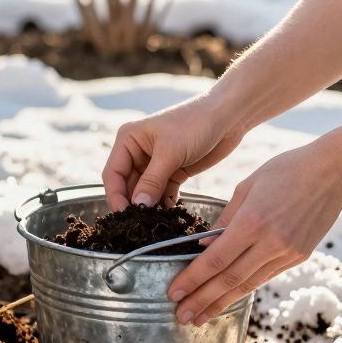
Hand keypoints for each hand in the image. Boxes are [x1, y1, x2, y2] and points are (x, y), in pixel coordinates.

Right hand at [102, 95, 244, 210]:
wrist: (228, 116)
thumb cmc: (195, 123)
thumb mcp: (170, 152)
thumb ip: (152, 181)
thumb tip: (139, 207)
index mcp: (128, 140)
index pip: (113, 174)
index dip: (116, 197)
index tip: (124, 217)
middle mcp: (137, 151)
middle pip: (127, 186)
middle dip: (135, 205)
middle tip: (141, 226)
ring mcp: (155, 163)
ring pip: (145, 192)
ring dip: (151, 207)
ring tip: (157, 224)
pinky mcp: (173, 171)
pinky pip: (163, 193)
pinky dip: (166, 205)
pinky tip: (171, 218)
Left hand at [168, 142, 341, 324]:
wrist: (333, 173)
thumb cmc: (286, 171)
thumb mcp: (247, 187)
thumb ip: (224, 219)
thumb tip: (204, 247)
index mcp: (253, 221)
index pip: (216, 260)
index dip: (193, 280)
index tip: (174, 293)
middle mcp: (271, 243)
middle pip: (229, 279)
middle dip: (202, 300)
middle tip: (181, 316)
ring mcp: (287, 253)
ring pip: (248, 284)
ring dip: (221, 303)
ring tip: (200, 317)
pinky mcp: (299, 257)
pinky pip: (264, 277)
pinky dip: (243, 289)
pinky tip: (227, 298)